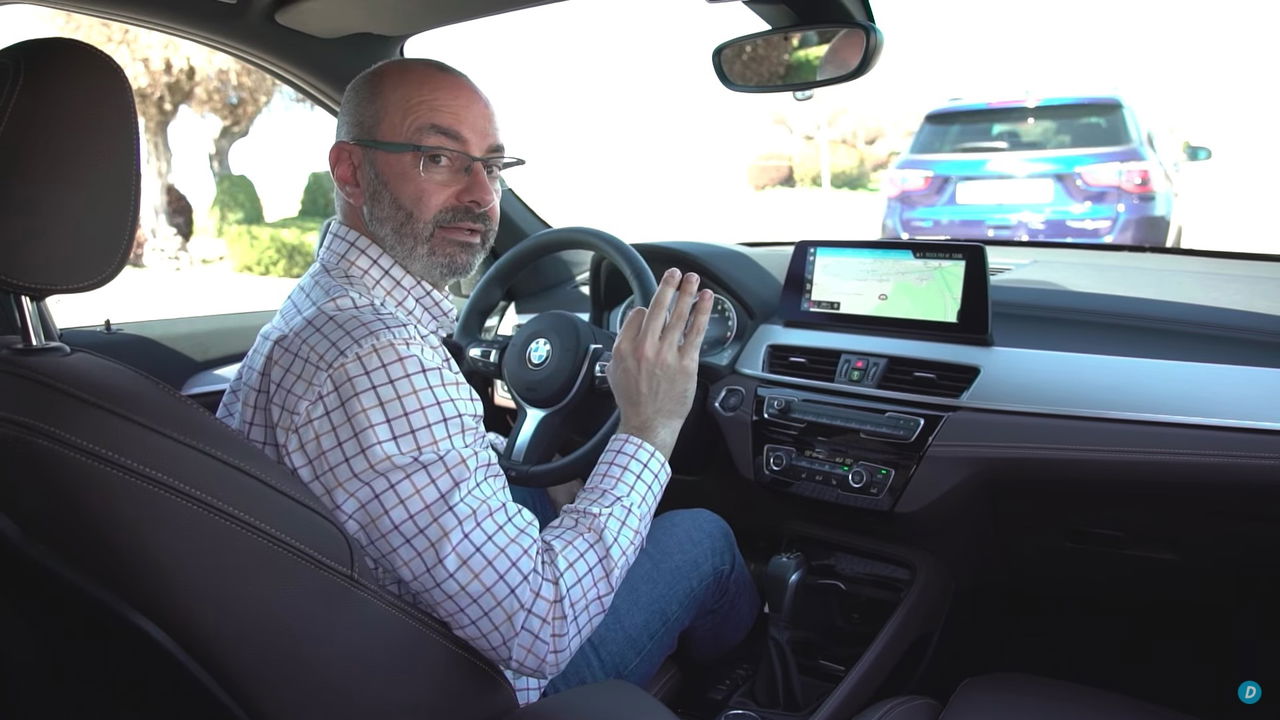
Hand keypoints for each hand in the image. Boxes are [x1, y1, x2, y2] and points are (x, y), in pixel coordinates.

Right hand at [608, 268, 712, 458]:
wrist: (649, 424)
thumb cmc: (633, 401)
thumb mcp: (615, 371)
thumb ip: (621, 345)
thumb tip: (631, 327)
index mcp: (625, 348)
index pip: (638, 315)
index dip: (647, 310)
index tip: (654, 310)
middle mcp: (645, 348)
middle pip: (658, 307)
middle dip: (667, 286)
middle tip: (674, 273)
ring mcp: (667, 354)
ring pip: (678, 315)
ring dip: (687, 293)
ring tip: (693, 279)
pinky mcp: (686, 363)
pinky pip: (696, 331)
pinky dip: (702, 312)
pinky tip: (707, 300)